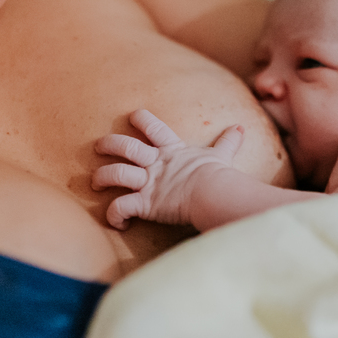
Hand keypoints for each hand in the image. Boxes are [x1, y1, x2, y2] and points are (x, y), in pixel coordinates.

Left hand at [93, 109, 244, 229]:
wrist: (214, 191)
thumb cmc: (217, 174)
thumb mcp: (221, 154)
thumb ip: (228, 142)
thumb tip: (241, 128)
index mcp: (172, 150)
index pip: (153, 127)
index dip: (141, 119)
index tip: (133, 115)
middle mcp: (156, 164)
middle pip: (125, 146)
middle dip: (109, 144)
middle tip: (98, 146)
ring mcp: (148, 183)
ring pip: (115, 174)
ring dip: (102, 178)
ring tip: (95, 182)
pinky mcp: (145, 203)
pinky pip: (120, 207)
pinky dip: (114, 215)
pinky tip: (117, 221)